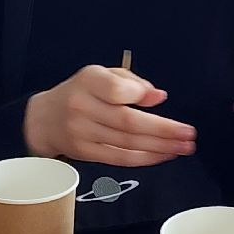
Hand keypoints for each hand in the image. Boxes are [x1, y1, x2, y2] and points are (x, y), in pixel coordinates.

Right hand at [24, 64, 195, 166]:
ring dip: (160, 147)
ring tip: (184, 147)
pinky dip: (145, 158)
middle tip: (189, 134)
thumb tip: (158, 96)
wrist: (44, 119)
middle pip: (127, 122)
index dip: (139, 95)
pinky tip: (164, 155)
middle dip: (163, 130)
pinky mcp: (86, 153)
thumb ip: (130, 82)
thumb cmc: (82, 92)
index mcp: (87, 81)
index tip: (163, 99)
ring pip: (127, 144)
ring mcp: (82, 134)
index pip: (114, 89)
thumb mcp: (101, 75)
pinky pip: (120, 158)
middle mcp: (82, 108)